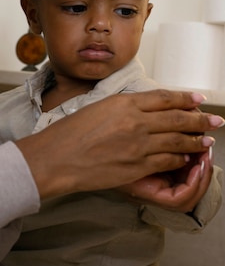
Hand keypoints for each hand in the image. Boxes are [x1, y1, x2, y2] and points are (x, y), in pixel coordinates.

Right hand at [17, 89, 222, 199]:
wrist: (56, 158)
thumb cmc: (68, 134)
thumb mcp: (96, 108)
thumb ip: (123, 108)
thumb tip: (143, 109)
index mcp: (124, 104)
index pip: (164, 98)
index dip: (184, 99)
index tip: (197, 98)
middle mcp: (135, 122)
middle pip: (177, 119)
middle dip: (200, 120)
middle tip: (215, 120)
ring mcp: (137, 146)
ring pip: (176, 141)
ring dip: (195, 140)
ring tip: (206, 140)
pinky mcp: (136, 167)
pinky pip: (166, 161)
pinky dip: (179, 158)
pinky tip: (185, 157)